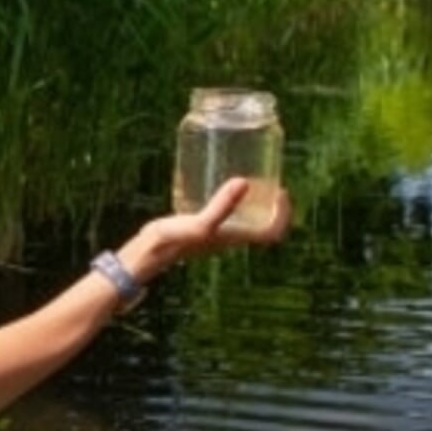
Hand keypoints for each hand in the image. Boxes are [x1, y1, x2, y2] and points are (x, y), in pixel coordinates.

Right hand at [124, 177, 291, 277]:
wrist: (148, 253)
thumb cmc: (174, 241)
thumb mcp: (200, 223)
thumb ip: (221, 205)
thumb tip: (245, 182)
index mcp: (236, 238)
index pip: (273, 232)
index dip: (283, 214)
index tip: (280, 191)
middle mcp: (231, 237)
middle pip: (264, 224)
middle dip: (272, 203)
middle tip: (269, 178)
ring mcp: (217, 232)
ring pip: (246, 218)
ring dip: (254, 201)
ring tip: (251, 177)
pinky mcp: (203, 225)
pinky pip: (227, 212)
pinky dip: (232, 198)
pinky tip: (220, 180)